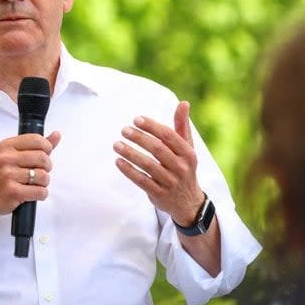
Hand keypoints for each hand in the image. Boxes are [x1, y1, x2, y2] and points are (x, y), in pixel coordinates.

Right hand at [0, 131, 60, 215]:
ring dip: (43, 183)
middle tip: (39, 172)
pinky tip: (32, 193)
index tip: (44, 155)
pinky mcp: (12, 191)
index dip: (46, 148)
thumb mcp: (13, 155)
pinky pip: (40, 191)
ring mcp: (8, 175)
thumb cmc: (1, 175)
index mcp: (6, 146)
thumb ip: (36, 145)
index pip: (37, 140)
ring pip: (43, 176)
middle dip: (46, 168)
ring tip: (34, 184)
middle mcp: (6, 158)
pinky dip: (41, 194)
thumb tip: (56, 135)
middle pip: (43, 158)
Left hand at [113, 101, 203, 225]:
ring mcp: (170, 182)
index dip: (151, 126)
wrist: (188, 202)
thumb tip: (183, 102)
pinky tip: (118, 161)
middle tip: (124, 130)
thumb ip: (182, 126)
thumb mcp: (187, 148)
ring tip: (116, 144)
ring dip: (130, 153)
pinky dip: (128, 170)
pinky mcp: (159, 194)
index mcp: (188, 153)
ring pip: (147, 165)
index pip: (168, 136)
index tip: (136, 119)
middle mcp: (181, 168)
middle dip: (139, 138)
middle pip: (157, 149)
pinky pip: (141, 180)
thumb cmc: (183, 167)